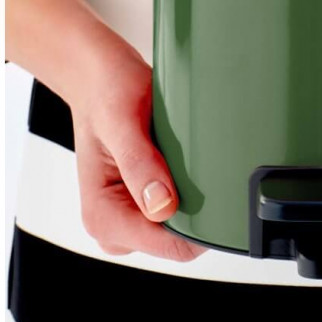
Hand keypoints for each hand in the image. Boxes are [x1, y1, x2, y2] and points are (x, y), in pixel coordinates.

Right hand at [6, 0, 204, 261]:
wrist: (99, 75)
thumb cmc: (106, 92)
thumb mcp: (122, 120)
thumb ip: (140, 164)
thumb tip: (162, 206)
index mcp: (104, 215)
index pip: (169, 246)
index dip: (202, 227)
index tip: (223, 196)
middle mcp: (116, 222)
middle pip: (180, 240)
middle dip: (201, 210)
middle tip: (203, 163)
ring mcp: (133, 213)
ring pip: (185, 225)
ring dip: (198, 196)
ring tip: (190, 156)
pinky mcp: (146, 199)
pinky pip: (182, 206)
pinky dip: (193, 187)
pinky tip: (188, 159)